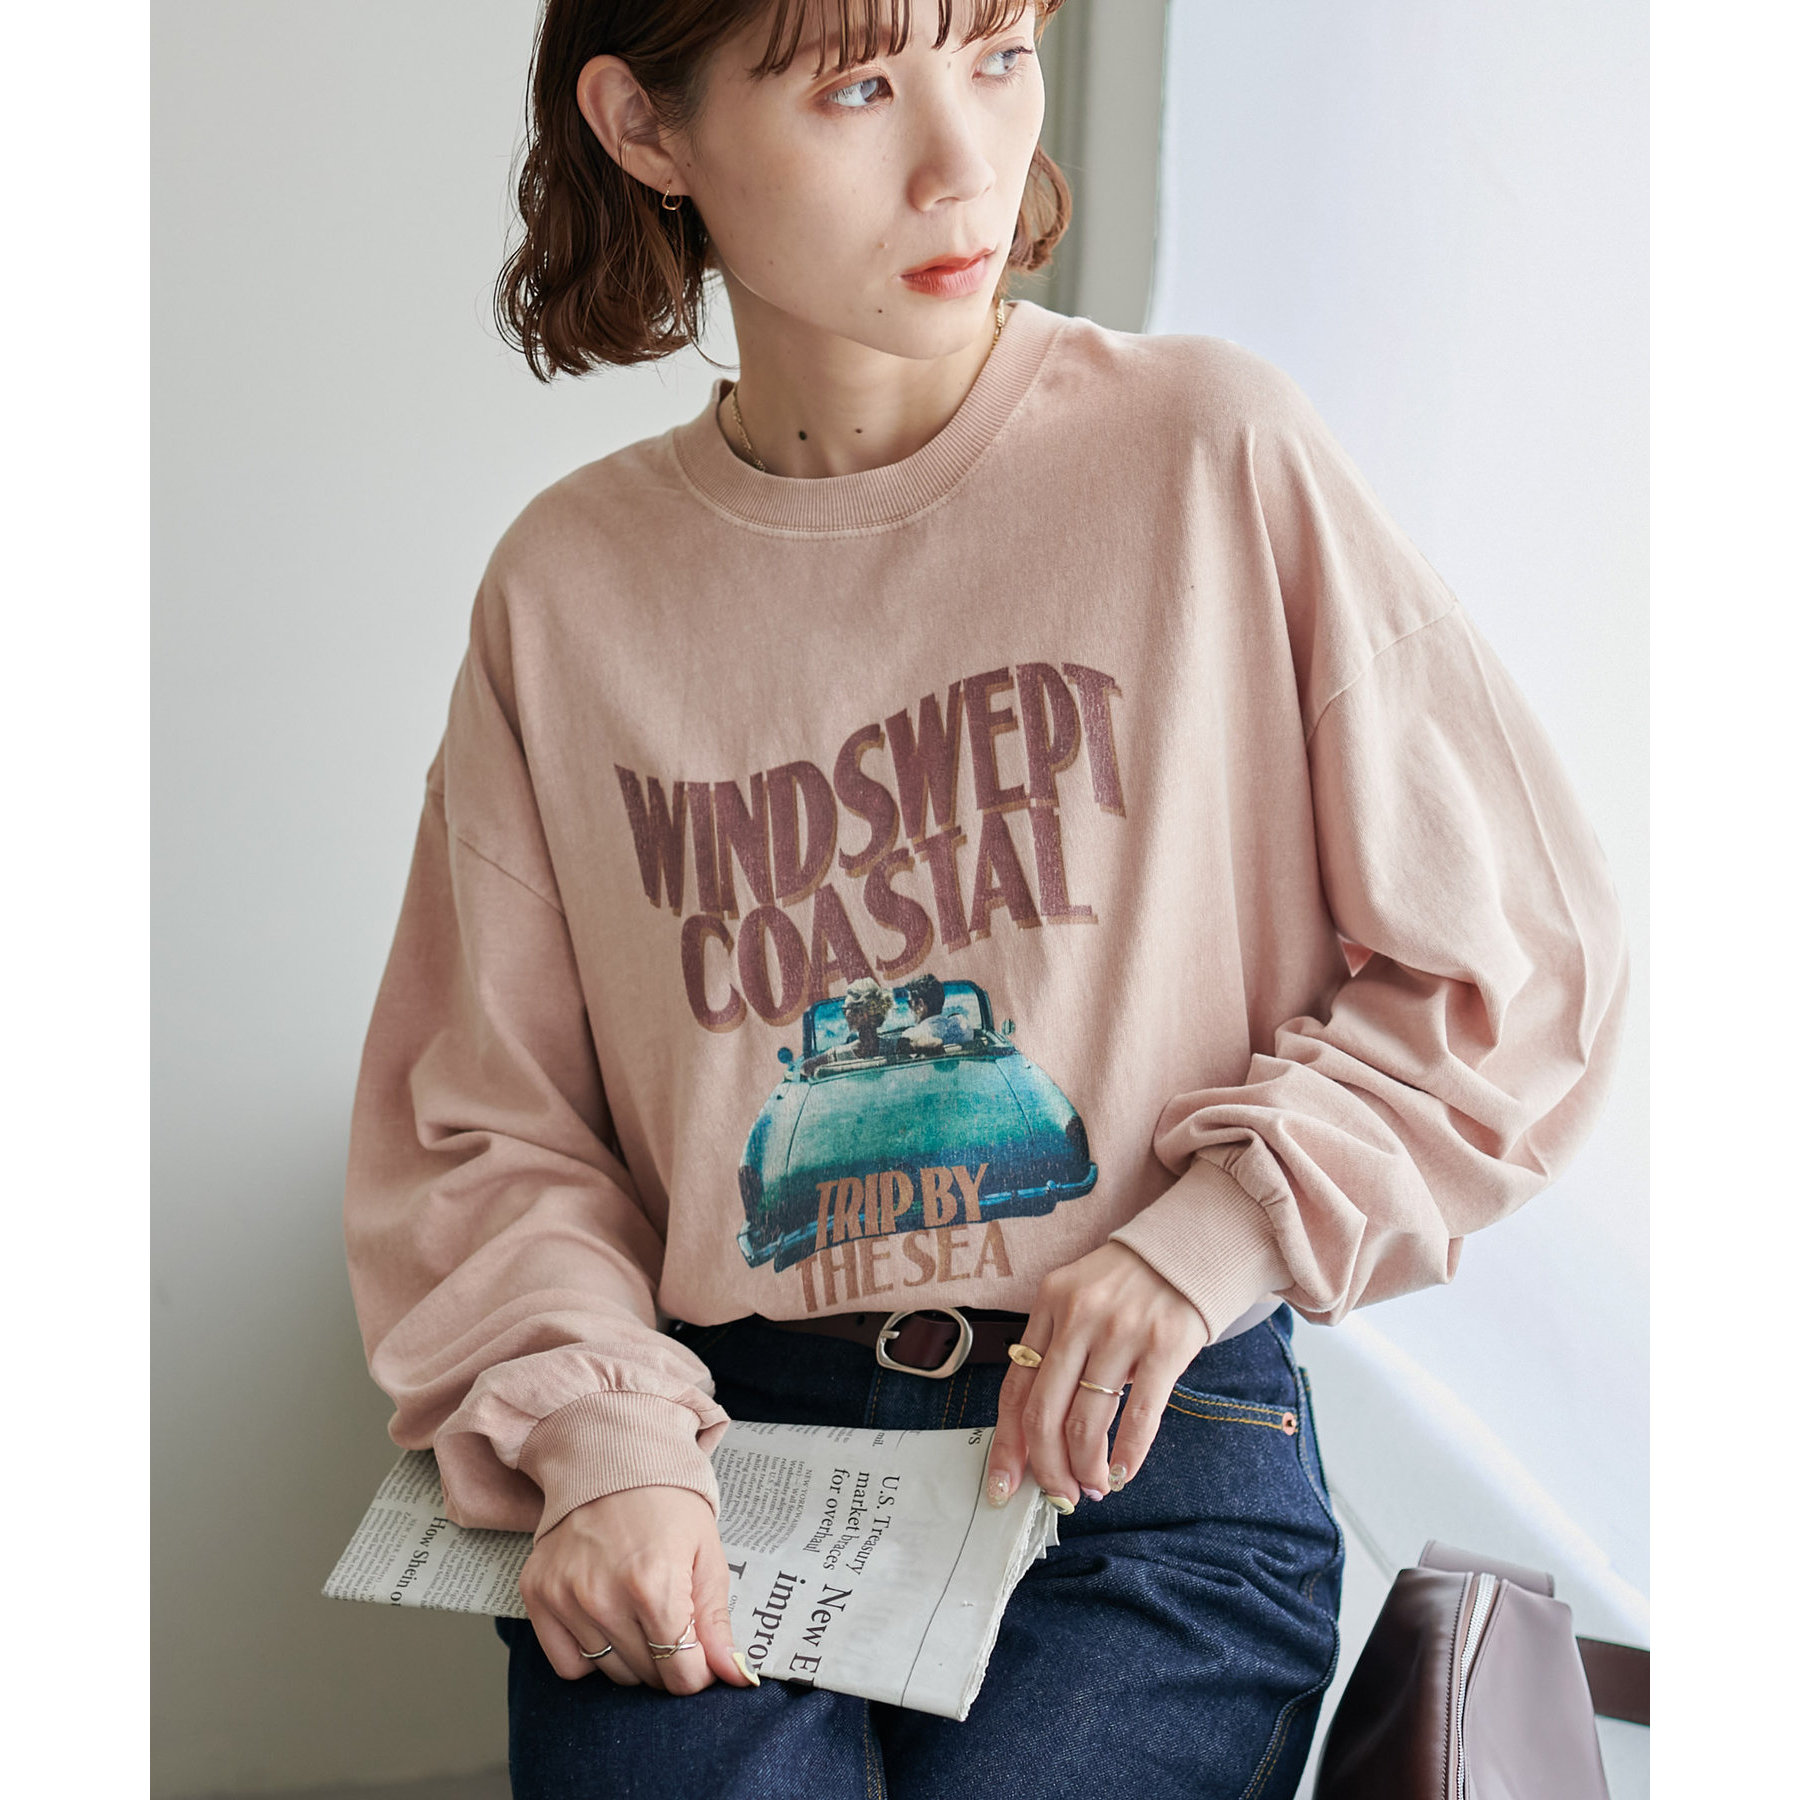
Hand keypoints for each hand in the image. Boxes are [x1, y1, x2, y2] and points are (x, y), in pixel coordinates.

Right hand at [517, 1485, 753, 1692]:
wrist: (612, 1456)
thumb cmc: (667, 1501)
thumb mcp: (706, 1554)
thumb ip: (717, 1623)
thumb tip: (735, 1678)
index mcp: (654, 1584)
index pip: (682, 1675)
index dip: (699, 1670)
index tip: (700, 1650)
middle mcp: (604, 1596)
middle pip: (648, 1676)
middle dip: (669, 1660)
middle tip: (672, 1620)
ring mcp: (566, 1597)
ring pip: (610, 1674)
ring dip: (632, 1657)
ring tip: (639, 1611)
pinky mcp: (538, 1595)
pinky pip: (568, 1665)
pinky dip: (590, 1655)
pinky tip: (605, 1621)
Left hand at [985, 1242, 1208, 1509]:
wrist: (1188, 1248)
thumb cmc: (1127, 1285)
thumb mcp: (1078, 1299)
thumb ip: (1057, 1350)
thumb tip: (1038, 1433)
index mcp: (1049, 1304)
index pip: (1016, 1387)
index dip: (1008, 1444)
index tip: (1003, 1483)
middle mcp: (1079, 1316)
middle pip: (1045, 1412)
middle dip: (1048, 1468)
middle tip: (1059, 1494)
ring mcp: (1121, 1331)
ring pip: (1088, 1422)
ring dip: (1087, 1468)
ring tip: (1094, 1486)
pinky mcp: (1165, 1345)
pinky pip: (1139, 1415)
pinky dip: (1128, 1455)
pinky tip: (1125, 1473)